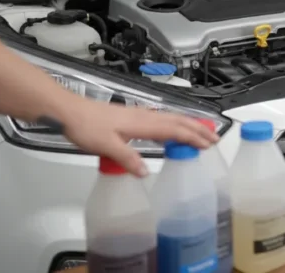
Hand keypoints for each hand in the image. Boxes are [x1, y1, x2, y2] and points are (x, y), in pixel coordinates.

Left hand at [61, 98, 219, 176]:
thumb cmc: (86, 126)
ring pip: (170, 118)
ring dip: (188, 125)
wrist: (69, 111)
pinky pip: (160, 119)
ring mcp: (138, 115)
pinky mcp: (131, 117)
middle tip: (214, 137)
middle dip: (198, 128)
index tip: (209, 144)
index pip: (175, 129)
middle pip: (177, 121)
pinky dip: (174, 124)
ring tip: (200, 132)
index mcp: (142, 123)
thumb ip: (127, 158)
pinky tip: (171, 129)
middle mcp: (144, 117)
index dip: (193, 137)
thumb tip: (146, 172)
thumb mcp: (106, 145)